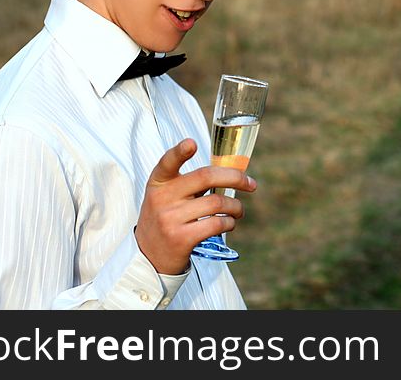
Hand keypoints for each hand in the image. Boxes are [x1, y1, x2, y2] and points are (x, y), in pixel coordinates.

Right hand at [134, 138, 256, 273]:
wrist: (149, 257)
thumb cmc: (167, 219)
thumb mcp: (167, 197)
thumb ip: (190, 183)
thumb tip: (233, 174)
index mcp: (159, 183)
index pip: (167, 162)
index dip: (179, 152)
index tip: (191, 143)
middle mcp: (162, 198)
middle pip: (206, 177)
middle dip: (235, 177)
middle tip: (250, 184)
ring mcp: (170, 219)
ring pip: (217, 202)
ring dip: (236, 206)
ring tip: (238, 210)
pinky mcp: (181, 238)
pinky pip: (216, 223)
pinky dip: (230, 222)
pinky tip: (229, 223)